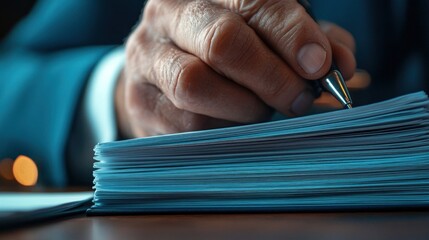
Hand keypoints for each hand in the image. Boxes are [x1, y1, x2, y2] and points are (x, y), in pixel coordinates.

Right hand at [116, 0, 356, 137]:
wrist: (163, 71)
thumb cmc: (225, 51)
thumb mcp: (265, 33)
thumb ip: (307, 41)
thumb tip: (343, 65)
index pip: (252, 1)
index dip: (292, 34)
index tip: (322, 65)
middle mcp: (168, 15)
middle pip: (222, 41)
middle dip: (272, 76)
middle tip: (300, 98)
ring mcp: (146, 58)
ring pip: (195, 85)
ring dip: (244, 106)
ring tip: (260, 110)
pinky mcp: (139, 101)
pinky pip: (185, 123)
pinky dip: (220, 128)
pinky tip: (231, 122)